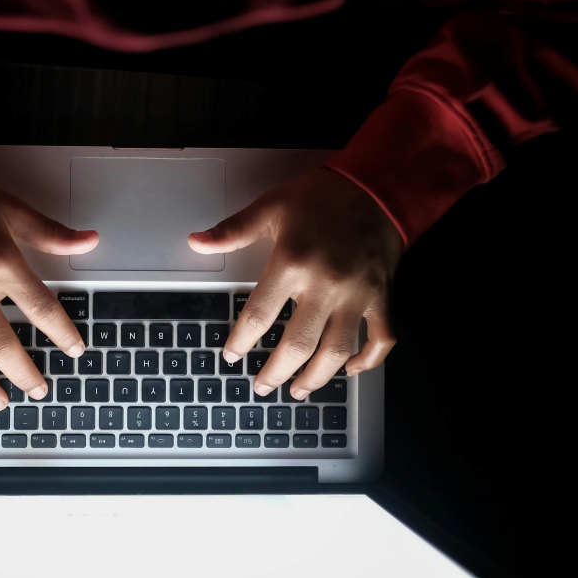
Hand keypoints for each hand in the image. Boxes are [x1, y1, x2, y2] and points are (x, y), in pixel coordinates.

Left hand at [188, 167, 402, 397]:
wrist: (377, 187)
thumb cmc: (322, 197)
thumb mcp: (271, 207)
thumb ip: (233, 230)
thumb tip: (196, 242)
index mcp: (292, 263)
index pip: (259, 315)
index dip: (241, 341)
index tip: (231, 356)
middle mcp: (325, 286)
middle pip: (297, 344)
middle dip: (276, 372)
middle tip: (261, 386)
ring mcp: (357, 295)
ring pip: (337, 351)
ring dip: (316, 378)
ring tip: (298, 391)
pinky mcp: (382, 297)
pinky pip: (381, 339)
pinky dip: (368, 361)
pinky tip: (351, 370)